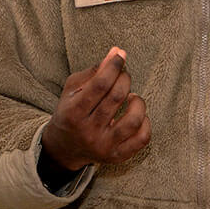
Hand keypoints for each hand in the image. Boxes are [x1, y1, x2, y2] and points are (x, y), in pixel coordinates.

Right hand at [41, 47, 149, 171]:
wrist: (65, 148)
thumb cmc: (71, 111)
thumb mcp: (74, 89)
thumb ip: (95, 70)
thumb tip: (117, 52)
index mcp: (73, 112)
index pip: (99, 85)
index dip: (113, 66)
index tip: (120, 56)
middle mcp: (88, 131)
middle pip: (116, 97)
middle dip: (124, 79)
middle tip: (123, 75)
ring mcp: (104, 146)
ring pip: (133, 120)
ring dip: (138, 101)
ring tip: (131, 97)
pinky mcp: (117, 156)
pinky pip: (142, 138)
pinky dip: (145, 122)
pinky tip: (136, 115)